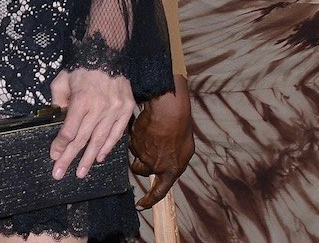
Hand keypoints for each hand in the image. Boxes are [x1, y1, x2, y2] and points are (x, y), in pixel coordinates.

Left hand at [49, 67, 134, 179]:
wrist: (108, 54)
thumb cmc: (82, 68)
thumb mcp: (62, 80)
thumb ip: (58, 100)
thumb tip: (58, 119)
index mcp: (82, 100)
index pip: (69, 130)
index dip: (60, 145)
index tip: (53, 156)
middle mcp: (99, 107)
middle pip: (82, 139)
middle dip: (69, 158)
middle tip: (60, 174)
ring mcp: (115, 110)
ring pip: (100, 140)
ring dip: (89, 159)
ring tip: (80, 173)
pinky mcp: (127, 109)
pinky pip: (117, 133)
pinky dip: (108, 147)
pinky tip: (100, 158)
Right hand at [130, 76, 192, 207]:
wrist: (169, 112)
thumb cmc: (181, 129)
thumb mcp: (186, 150)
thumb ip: (176, 163)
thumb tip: (168, 167)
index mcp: (170, 171)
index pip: (158, 192)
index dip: (149, 200)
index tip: (140, 205)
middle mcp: (154, 166)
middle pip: (141, 171)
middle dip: (141, 164)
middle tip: (147, 152)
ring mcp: (142, 154)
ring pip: (136, 156)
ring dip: (140, 150)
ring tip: (150, 135)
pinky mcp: (133, 142)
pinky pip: (132, 143)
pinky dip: (138, 138)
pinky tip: (147, 128)